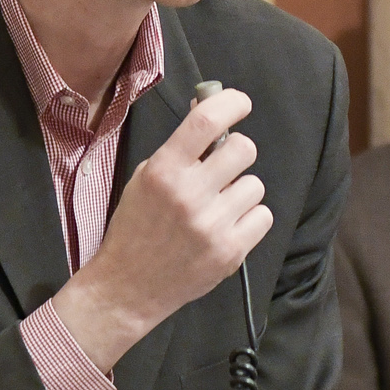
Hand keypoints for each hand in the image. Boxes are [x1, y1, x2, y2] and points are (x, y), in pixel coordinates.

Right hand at [49, 88, 271, 371]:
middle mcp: (189, 195)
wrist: (127, 287)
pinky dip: (249, 219)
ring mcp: (212, 225)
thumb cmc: (135, 228)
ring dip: (240, 192)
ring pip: (255, 185)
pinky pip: (262, 216)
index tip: (241, 104)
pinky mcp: (230, 252)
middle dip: (237, 154)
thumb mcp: (144, 179)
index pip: (207, 120)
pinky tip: (226, 227)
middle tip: (223, 168)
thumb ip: (179, 148)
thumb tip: (209, 106)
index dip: (232, 102)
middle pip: (244, 149)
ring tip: (217, 207)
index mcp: (164, 170)